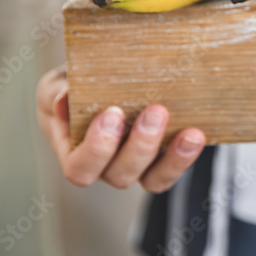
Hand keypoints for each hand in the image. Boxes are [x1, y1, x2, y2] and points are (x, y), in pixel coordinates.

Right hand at [36, 65, 205, 191]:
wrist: (105, 76)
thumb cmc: (75, 84)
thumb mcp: (59, 82)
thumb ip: (58, 91)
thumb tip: (64, 101)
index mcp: (73, 152)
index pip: (80, 167)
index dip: (97, 148)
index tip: (113, 112)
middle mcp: (105, 166)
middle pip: (119, 174)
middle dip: (140, 146)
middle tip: (155, 111)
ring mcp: (135, 165)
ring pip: (152, 179)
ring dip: (172, 158)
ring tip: (190, 133)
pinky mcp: (161, 160)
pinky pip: (172, 170)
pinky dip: (185, 157)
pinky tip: (197, 135)